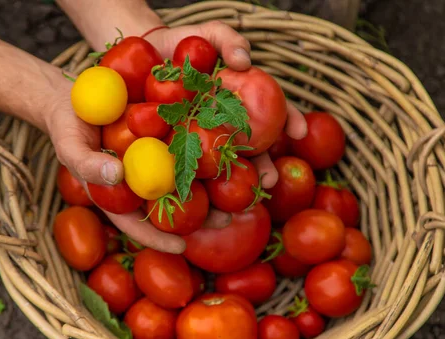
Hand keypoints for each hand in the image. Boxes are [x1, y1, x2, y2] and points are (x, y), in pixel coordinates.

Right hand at [48, 21, 307, 253]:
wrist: (77, 95)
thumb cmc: (69, 127)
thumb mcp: (70, 145)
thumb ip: (86, 163)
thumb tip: (115, 175)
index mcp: (120, 196)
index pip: (140, 224)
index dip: (159, 239)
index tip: (182, 248)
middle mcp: (144, 182)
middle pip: (174, 206)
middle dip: (201, 215)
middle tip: (227, 220)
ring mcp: (158, 160)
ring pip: (189, 178)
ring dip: (216, 186)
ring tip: (244, 191)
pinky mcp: (169, 135)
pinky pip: (192, 145)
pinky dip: (210, 151)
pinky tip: (234, 151)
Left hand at [144, 22, 307, 191]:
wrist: (145, 52)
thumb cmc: (184, 43)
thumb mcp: (209, 34)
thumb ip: (229, 40)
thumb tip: (245, 62)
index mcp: (242, 99)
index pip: (273, 111)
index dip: (289, 120)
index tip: (299, 131)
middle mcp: (227, 122)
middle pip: (251, 148)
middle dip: (264, 167)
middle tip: (271, 179)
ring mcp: (202, 137)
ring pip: (224, 163)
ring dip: (234, 183)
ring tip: (242, 199)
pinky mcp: (176, 146)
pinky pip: (189, 165)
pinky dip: (197, 181)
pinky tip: (202, 195)